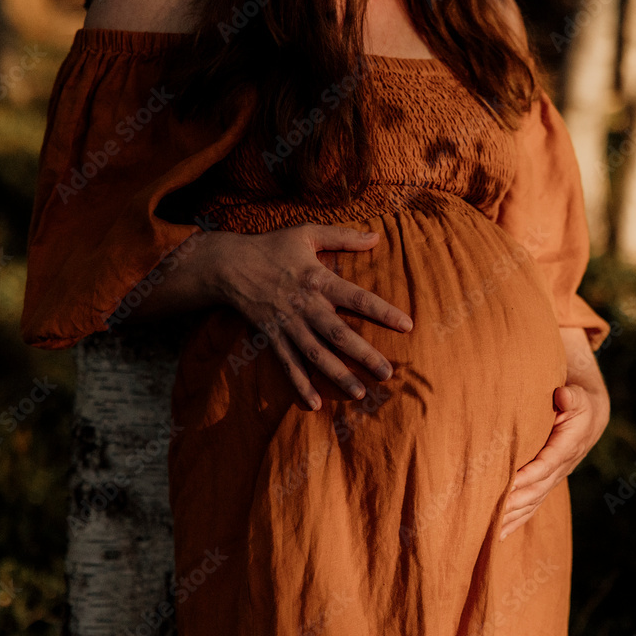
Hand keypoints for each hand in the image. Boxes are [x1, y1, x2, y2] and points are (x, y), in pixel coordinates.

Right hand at [206, 223, 412, 409]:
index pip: (357, 297)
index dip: (382, 311)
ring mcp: (288, 324)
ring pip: (316, 355)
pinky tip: (314, 403)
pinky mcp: (272, 337)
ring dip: (338, 375)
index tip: (407, 325)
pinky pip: (288, 364)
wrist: (228, 265)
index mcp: (318, 279)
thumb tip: (376, 235)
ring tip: (360, 393)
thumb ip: (343, 236)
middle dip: (364, 355)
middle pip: (339, 334)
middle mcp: (305, 305)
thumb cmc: (272, 246)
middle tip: (388, 373)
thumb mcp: (307, 232)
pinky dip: (299, 384)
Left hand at [498, 328, 609, 540]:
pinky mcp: (546, 484)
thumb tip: (563, 395)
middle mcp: (561, 467)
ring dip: (510, 517)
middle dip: (512, 503)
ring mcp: (554, 479)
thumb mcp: (578, 394)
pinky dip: (514, 520)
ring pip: (531, 502)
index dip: (526, 476)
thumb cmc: (577, 400)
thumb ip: (571, 396)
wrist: (590, 416)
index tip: (506, 485)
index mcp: (568, 446)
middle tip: (487, 513)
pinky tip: (496, 535)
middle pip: (535, 490)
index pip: (545, 464)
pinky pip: (530, 506)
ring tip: (487, 531)